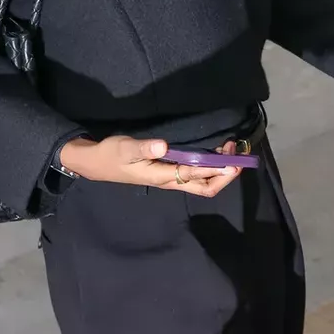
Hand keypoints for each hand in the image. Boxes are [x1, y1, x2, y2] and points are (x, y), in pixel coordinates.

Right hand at [57, 135, 239, 196]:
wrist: (97, 164)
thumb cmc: (112, 155)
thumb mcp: (125, 148)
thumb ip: (143, 147)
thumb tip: (163, 145)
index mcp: (162, 176)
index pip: (194, 175)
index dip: (214, 169)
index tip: (231, 160)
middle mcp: (171, 181)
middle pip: (206, 187)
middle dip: (225, 174)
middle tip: (236, 154)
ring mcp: (172, 178)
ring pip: (204, 182)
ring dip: (221, 170)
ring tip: (230, 149)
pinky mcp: (171, 172)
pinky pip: (197, 175)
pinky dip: (212, 166)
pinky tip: (216, 151)